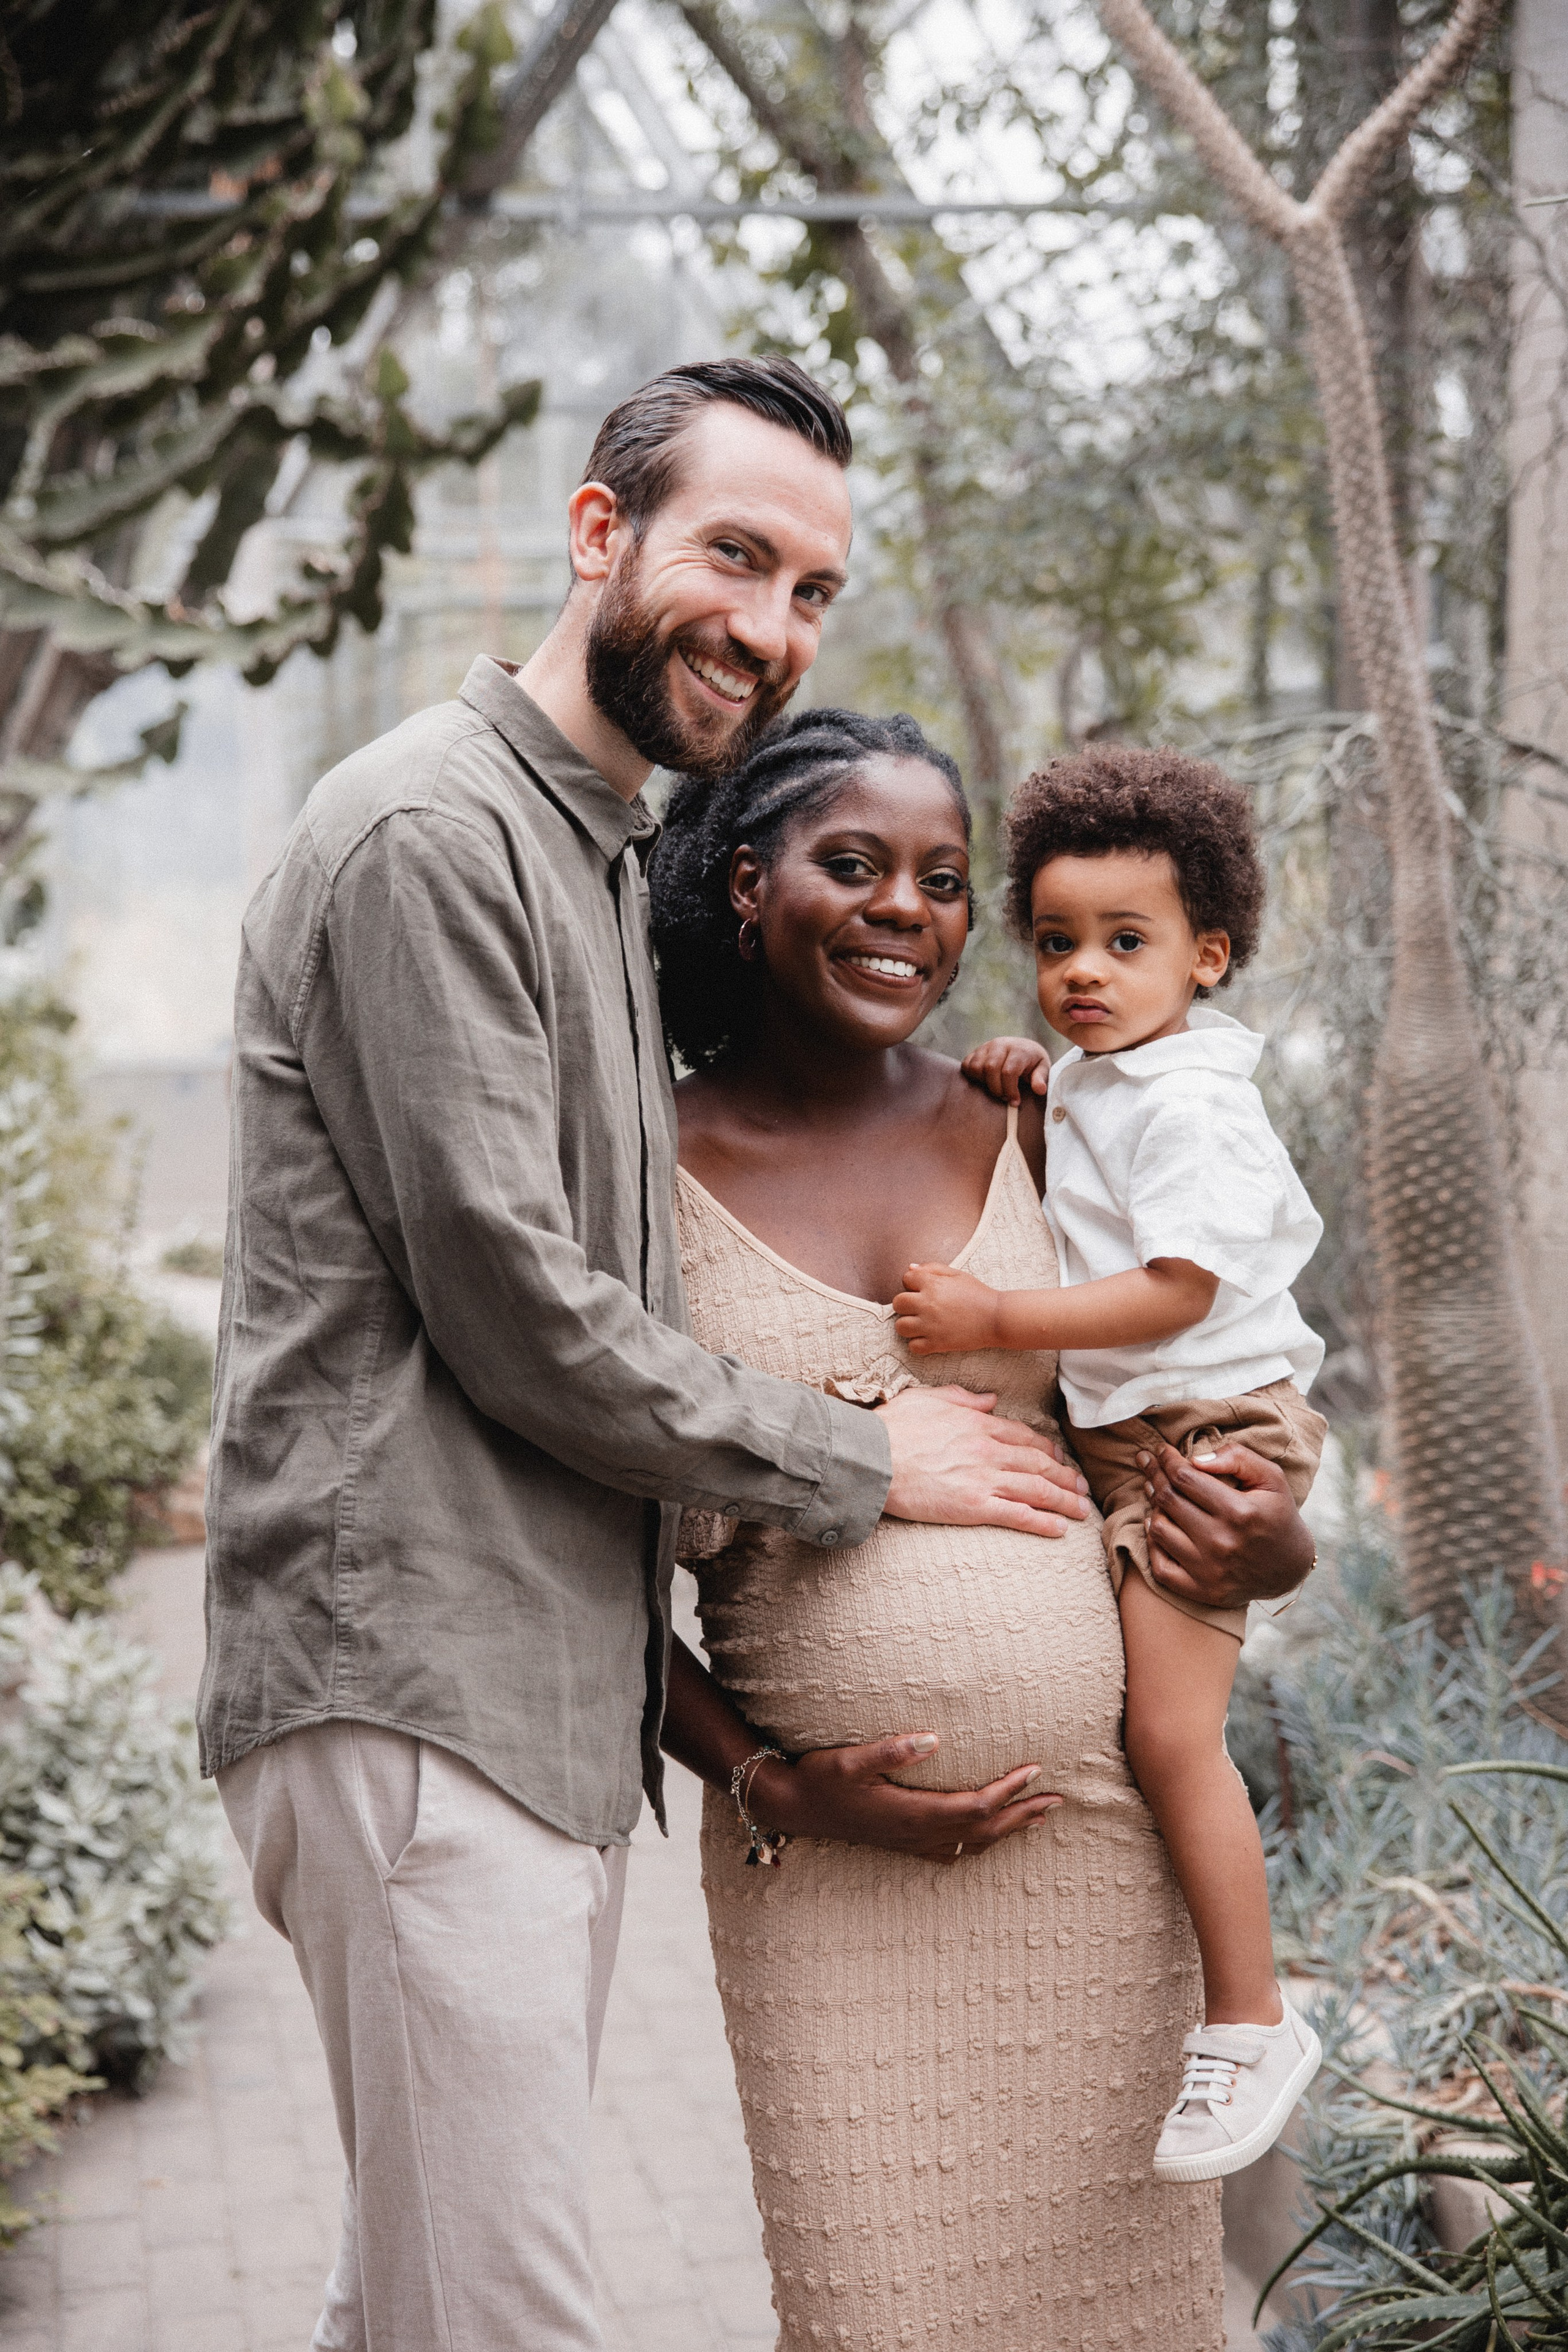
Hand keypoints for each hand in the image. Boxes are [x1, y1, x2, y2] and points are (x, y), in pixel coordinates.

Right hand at [748, 1732, 1063, 1859]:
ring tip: (1039, 1818)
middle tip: (1059, 1798)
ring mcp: (913, 1843)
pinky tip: (987, 1837)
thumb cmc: (821, 1779)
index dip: (1010, 1790)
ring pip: (975, 1844)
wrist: (795, 1809)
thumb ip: (891, 1750)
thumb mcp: (850, 1760)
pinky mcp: (904, 1844)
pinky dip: (982, 1843)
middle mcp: (919, 1834)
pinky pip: (955, 1850)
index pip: (978, 1805)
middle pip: (986, 1830)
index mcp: (914, 1813)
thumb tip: (933, 1738)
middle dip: (1024, 1814)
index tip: (1037, 1769)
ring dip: (1010, 1830)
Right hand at [876, 1382, 1088, 1537]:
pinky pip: (1018, 1515)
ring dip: (1064, 1501)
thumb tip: (990, 1398)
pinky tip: (1060, 1529)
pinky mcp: (974, 1507)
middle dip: (1065, 1477)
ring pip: (1037, 1489)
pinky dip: (1043, 1522)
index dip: (1048, 1450)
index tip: (1060, 1459)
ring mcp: (984, 1479)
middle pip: (1039, 1464)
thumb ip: (963, 1398)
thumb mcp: (928, 1398)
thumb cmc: (893, 1428)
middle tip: (1082, 1488)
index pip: (1024, 1437)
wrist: (872, 1458)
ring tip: (1081, 1510)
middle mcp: (989, 1451)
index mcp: (978, 1424)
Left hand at [892, 1262, 1000, 1354]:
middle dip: (906, 1304)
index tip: (924, 1290)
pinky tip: (928, 1338)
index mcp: (932, 1284)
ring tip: (921, 1324)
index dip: (913, 1283)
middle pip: (898, 1303)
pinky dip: (918, 1344)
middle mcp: (927, 1304)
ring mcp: (930, 1325)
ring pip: (900, 1326)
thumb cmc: (978, 1294)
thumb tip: (910, 1268)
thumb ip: (932, 1268)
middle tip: (919, 1308)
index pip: (906, 1278)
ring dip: (909, 1325)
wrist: (997, 1318)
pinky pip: (912, 1347)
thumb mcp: (958, 1274)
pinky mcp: (936, 1344)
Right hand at [961, 1035, 1051, 1104]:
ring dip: (984, 1083)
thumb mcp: (1043, 1069)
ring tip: (996, 1087)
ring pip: (976, 1067)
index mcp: (1018, 1049)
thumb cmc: (1033, 1062)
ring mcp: (986, 1046)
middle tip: (1004, 1097)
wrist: (1023, 1047)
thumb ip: (1041, 1079)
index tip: (1015, 1102)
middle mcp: (1000, 1044)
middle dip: (996, 1089)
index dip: (1010, 1090)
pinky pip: (967, 1065)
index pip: (1009, 1071)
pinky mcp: (976, 1051)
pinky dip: (973, 1076)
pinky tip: (986, 1081)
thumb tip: (1040, 1090)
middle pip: (990, 1068)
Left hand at [1141, 1442, 1313, 1609]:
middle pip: (1168, 1500)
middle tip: (1147, 1462)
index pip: (1185, 1478)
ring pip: (1159, 1529)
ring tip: (1153, 1490)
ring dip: (1152, 1506)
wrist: (1289, 1567)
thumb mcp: (1271, 1478)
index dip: (1167, 1459)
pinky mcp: (1202, 1591)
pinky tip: (1154, 1525)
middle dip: (1153, 1475)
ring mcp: (1210, 1570)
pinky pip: (1160, 1567)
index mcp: (1239, 1512)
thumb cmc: (1277, 1515)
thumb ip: (1238, 1459)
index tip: (1160, 1449)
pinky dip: (1152, 1544)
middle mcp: (1221, 1543)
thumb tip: (1195, 1459)